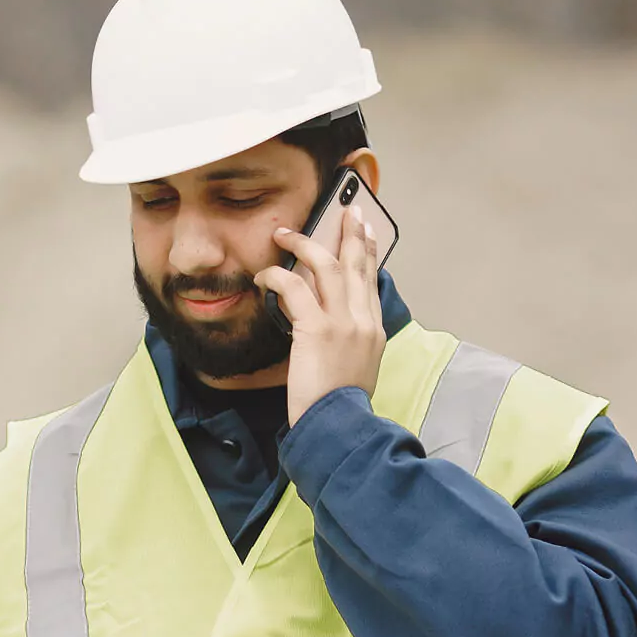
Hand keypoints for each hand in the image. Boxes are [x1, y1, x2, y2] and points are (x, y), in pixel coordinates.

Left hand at [254, 205, 386, 426]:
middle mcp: (363, 320)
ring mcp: (343, 322)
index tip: (365, 231)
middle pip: (357, 264)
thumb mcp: (356, 367)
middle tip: (348, 210)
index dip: (368, 252)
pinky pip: (295, 289)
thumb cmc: (341, 405)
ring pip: (327, 266)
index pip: (370, 281)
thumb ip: (349, 340)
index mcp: (373, 330)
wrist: (340, 427)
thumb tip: (328, 322)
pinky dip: (276, 278)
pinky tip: (262, 276)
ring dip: (304, 245)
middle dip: (352, 233)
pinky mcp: (318, 329)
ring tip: (284, 234)